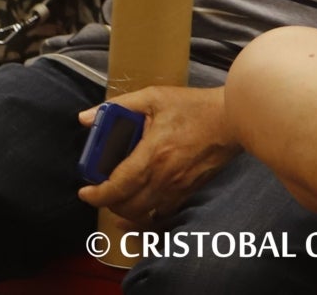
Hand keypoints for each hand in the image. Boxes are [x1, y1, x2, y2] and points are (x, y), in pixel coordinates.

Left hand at [78, 86, 237, 220]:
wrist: (232, 120)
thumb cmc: (193, 107)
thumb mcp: (152, 97)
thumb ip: (118, 106)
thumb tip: (85, 118)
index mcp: (153, 154)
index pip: (119, 185)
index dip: (98, 195)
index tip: (84, 193)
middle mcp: (166, 177)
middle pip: (129, 205)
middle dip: (107, 203)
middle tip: (96, 192)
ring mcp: (180, 188)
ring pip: (146, 214)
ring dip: (125, 212)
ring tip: (113, 201)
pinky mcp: (190, 191)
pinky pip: (165, 215)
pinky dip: (147, 220)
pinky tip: (137, 217)